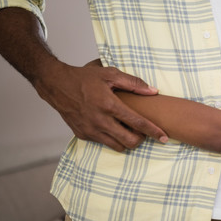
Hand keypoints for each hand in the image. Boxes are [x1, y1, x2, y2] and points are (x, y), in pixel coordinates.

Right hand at [33, 59, 167, 150]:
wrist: (56, 85)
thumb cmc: (84, 78)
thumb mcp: (110, 74)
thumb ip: (134, 83)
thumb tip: (154, 91)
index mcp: (109, 105)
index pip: (138, 123)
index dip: (154, 131)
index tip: (164, 137)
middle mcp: (100, 120)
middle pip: (130, 141)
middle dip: (141, 139)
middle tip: (142, 131)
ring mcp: (90, 130)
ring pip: (117, 147)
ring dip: (127, 141)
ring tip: (128, 129)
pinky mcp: (82, 135)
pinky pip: (103, 143)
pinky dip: (112, 138)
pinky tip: (112, 127)